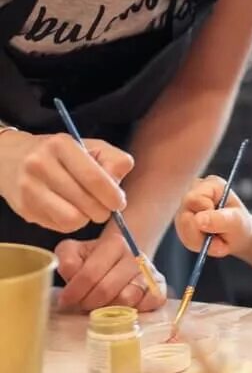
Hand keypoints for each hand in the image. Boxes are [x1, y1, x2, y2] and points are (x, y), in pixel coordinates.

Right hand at [0, 131, 131, 232]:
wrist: (11, 158)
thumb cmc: (59, 153)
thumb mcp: (89, 146)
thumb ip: (112, 160)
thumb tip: (117, 189)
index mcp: (61, 145)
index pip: (94, 178)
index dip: (113, 195)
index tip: (119, 202)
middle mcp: (41, 165)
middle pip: (86, 202)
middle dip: (102, 210)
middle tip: (103, 207)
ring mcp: (30, 188)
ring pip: (73, 219)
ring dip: (86, 218)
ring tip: (85, 208)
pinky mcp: (24, 209)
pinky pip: (59, 227)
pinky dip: (70, 223)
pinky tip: (67, 210)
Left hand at [55, 232, 165, 312]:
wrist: (122, 261)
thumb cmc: (94, 260)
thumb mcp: (75, 252)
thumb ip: (67, 259)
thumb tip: (72, 274)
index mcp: (114, 243)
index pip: (90, 273)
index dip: (74, 292)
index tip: (66, 300)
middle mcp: (135, 255)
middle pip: (106, 289)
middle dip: (88, 303)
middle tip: (82, 305)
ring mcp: (149, 272)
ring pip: (126, 300)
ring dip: (108, 309)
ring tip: (100, 306)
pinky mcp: (159, 288)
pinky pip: (148, 304)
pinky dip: (133, 310)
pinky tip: (122, 308)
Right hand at [175, 175, 251, 258]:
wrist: (238, 236)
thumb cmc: (240, 225)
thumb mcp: (236, 223)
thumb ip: (219, 220)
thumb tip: (197, 220)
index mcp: (211, 184)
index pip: (194, 200)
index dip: (206, 217)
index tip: (221, 223)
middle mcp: (195, 190)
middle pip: (183, 214)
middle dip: (200, 233)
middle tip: (218, 237)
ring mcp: (186, 204)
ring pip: (181, 227)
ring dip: (198, 240)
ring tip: (214, 238)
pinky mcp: (182, 218)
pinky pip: (182, 235)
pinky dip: (195, 243)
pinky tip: (206, 240)